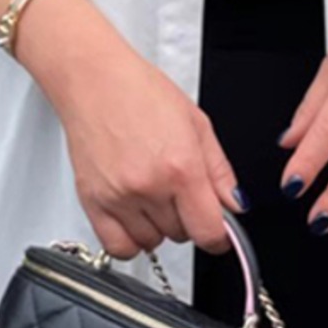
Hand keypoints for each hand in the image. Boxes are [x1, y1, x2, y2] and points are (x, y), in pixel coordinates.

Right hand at [14, 0, 243, 258]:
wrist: (94, 80)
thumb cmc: (141, 93)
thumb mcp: (197, 124)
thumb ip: (220, 171)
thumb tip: (234, 206)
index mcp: (182, 167)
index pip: (208, 231)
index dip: (218, 236)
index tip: (217, 231)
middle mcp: (150, 187)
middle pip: (182, 236)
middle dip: (187, 219)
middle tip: (179, 193)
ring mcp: (118, 197)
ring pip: (152, 243)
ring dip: (159, 228)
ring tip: (154, 197)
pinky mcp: (92, 202)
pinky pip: (118, 247)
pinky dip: (130, 241)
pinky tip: (135, 219)